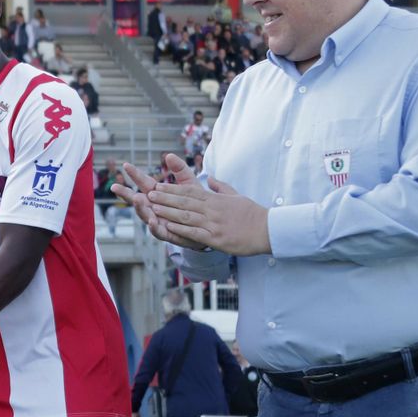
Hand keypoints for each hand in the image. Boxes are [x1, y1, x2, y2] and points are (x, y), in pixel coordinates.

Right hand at [111, 153, 210, 249]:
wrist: (208, 224)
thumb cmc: (194, 202)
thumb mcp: (189, 183)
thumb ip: (180, 169)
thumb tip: (169, 155)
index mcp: (157, 194)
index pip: (143, 182)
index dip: (135, 174)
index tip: (126, 165)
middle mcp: (153, 207)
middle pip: (136, 200)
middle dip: (125, 193)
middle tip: (115, 186)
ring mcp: (158, 220)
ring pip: (144, 215)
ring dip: (139, 208)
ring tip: (136, 199)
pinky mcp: (167, 234)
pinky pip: (158, 232)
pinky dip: (153, 227)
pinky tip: (151, 221)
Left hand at [147, 177, 271, 255]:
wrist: (268, 230)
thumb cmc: (253, 214)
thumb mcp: (236, 196)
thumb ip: (221, 187)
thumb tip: (210, 178)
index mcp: (216, 199)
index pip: (190, 191)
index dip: (172, 189)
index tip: (158, 185)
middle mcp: (212, 210)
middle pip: (184, 202)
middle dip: (165, 198)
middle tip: (149, 194)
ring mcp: (213, 224)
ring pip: (186, 216)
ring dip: (168, 212)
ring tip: (153, 208)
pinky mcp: (216, 238)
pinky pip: (194, 233)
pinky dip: (180, 229)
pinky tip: (168, 226)